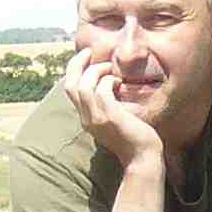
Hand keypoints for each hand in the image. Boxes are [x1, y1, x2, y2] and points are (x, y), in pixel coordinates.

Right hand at [63, 48, 161, 165]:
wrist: (142, 158)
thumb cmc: (134, 138)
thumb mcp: (114, 119)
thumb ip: (107, 105)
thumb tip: (110, 84)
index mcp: (85, 118)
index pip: (70, 90)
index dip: (74, 70)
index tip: (87, 58)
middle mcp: (86, 118)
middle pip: (70, 85)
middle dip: (77, 64)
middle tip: (90, 52)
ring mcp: (96, 119)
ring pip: (84, 86)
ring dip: (96, 71)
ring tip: (110, 69)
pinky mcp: (110, 117)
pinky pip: (102, 91)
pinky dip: (109, 81)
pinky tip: (119, 83)